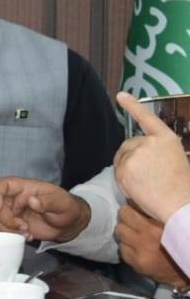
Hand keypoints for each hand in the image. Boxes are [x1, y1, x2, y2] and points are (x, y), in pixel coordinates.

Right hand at [0, 176, 89, 241]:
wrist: (69, 224)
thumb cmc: (66, 207)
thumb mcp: (61, 203)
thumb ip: (46, 201)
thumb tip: (31, 200)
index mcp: (25, 188)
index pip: (3, 184)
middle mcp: (16, 199)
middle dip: (5, 218)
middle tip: (22, 226)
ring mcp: (14, 212)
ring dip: (8, 228)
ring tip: (26, 232)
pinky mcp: (15, 225)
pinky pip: (4, 229)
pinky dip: (12, 235)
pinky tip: (27, 236)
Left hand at [114, 92, 189, 222]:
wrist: (179, 203)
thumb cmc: (181, 186)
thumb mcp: (174, 159)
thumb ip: (157, 151)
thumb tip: (141, 153)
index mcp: (166, 138)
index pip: (147, 118)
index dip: (133, 106)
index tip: (121, 95)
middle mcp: (149, 142)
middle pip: (128, 145)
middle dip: (131, 157)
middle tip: (146, 176)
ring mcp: (135, 153)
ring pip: (122, 159)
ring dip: (128, 170)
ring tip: (146, 184)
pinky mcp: (125, 167)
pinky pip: (118, 172)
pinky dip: (123, 180)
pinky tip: (138, 188)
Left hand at [116, 204, 189, 287]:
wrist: (188, 268)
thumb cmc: (181, 240)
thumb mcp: (171, 223)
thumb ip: (154, 214)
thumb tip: (136, 200)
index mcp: (157, 227)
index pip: (131, 209)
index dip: (131, 206)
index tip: (133, 206)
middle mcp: (146, 239)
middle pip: (122, 218)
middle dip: (126, 217)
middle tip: (132, 219)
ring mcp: (140, 253)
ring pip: (119, 233)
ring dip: (125, 232)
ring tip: (134, 233)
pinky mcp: (137, 265)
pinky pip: (122, 250)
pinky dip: (127, 247)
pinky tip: (136, 248)